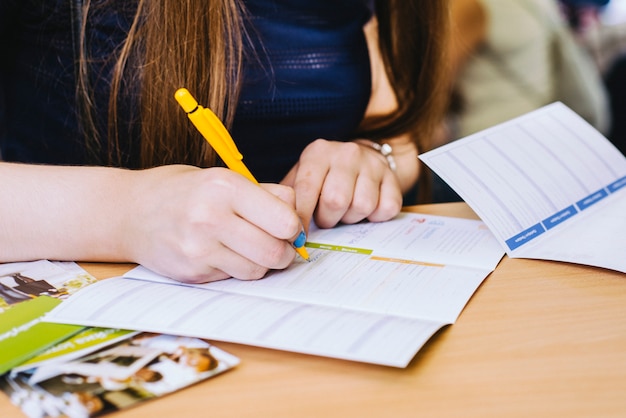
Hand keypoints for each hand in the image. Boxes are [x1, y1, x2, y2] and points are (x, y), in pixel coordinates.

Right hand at [128, 165, 302, 282]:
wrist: (130, 212)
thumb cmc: (183, 191)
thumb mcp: (223, 178)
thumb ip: (264, 194)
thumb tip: (299, 217)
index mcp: (225, 187)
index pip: (284, 220)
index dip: (294, 227)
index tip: (289, 226)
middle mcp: (211, 218)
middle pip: (275, 251)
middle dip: (285, 252)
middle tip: (280, 244)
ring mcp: (199, 249)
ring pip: (257, 270)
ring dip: (263, 263)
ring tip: (251, 247)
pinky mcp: (192, 272)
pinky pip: (234, 277)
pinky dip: (238, 269)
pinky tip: (225, 253)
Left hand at [282, 139, 402, 230]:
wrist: (362, 158)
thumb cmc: (324, 176)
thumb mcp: (302, 176)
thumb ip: (288, 197)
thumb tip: (275, 226)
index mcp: (319, 152)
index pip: (307, 188)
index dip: (301, 217)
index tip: (298, 236)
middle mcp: (347, 153)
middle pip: (336, 200)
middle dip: (328, 218)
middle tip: (326, 218)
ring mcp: (373, 164)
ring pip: (362, 206)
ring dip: (351, 218)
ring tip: (346, 211)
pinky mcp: (393, 178)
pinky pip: (386, 209)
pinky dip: (375, 217)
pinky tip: (367, 210)